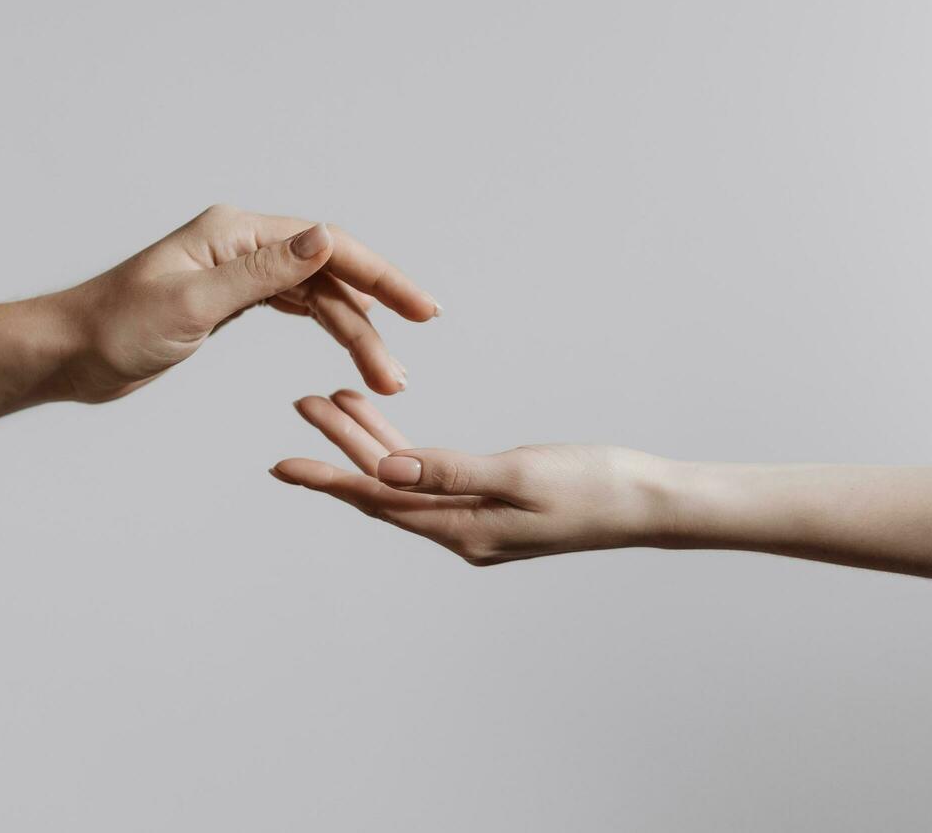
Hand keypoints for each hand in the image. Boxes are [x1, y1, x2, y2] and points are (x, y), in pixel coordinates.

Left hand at [45, 205, 439, 402]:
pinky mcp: (229, 300)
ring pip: (315, 296)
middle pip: (330, 273)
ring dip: (351, 333)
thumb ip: (261, 275)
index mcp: (236, 234)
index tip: (422, 309)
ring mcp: (237, 272)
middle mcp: (242, 245)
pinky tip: (348, 342)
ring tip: (384, 376)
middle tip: (399, 373)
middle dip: (371, 320)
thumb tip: (325, 238)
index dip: (381, 276)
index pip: (328, 246)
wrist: (69, 352)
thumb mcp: (191, 304)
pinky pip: (293, 305)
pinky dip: (324, 324)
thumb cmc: (115, 329)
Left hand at [270, 390, 669, 563]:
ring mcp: (474, 519)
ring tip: (332, 400)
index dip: (329, 479)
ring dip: (369, 441)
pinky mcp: (489, 502)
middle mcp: (460, 531)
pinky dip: (405, 447)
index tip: (282, 464)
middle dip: (339, 448)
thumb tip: (387, 469)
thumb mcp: (522, 474)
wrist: (649, 502)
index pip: (378, 501)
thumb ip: (452, 471)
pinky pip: (430, 476)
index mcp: (462, 530)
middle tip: (302, 405)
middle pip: (383, 488)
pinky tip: (387, 422)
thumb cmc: (596, 486)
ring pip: (404, 479)